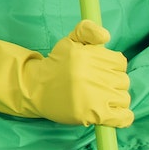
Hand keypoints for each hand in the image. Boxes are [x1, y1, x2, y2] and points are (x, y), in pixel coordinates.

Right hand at [0, 20, 133, 127]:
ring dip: (115, 98)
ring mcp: (90, 95)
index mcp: (86, 56)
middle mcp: (90, 74)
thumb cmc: (48, 65)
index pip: (117, 60)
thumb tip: (102, 31)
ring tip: (97, 97)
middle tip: (96, 85)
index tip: (98, 70)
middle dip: (113, 82)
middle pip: (123, 78)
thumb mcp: (66, 45)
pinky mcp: (89, 114)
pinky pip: (120, 117)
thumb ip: (84, 34)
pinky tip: (111, 114)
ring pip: (122, 96)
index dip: (110, 66)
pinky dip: (120, 117)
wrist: (26, 89)